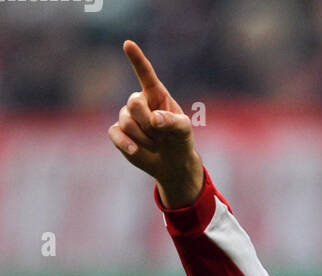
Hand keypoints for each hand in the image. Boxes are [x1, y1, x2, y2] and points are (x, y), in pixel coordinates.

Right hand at [107, 39, 204, 207]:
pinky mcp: (119, 133)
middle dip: (148, 122)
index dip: (137, 60)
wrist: (173, 163)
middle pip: (133, 104)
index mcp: (157, 95)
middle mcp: (140, 102)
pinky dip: (126, 143)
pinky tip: (136, 150)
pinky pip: (115, 134)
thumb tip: (154, 119)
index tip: (128, 44)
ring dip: (144, 137)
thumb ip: (172, 122)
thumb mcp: (184, 130)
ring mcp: (128, 117)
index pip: (146, 75)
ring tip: (156, 143)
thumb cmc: (180, 141)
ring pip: (126, 122)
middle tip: (161, 135)